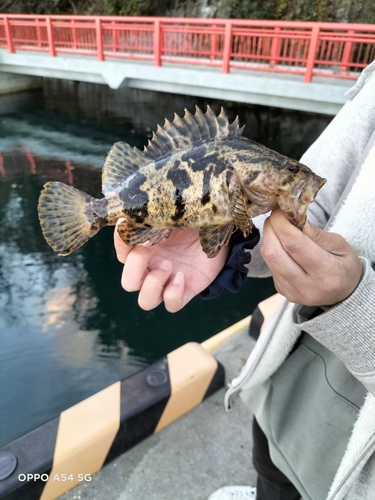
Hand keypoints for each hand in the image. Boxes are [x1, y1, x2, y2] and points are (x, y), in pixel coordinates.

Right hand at [114, 221, 228, 311]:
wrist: (218, 229)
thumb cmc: (192, 220)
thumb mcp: (173, 215)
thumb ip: (154, 218)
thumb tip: (136, 214)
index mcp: (144, 249)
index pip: (122, 253)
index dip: (121, 243)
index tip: (129, 225)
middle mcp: (152, 268)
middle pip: (128, 283)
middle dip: (134, 267)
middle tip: (148, 248)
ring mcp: (168, 282)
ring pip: (145, 301)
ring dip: (152, 284)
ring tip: (169, 266)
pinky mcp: (185, 291)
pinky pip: (171, 305)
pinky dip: (173, 294)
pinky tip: (182, 276)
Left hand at [261, 209, 362, 306]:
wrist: (344, 294)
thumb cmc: (344, 266)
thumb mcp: (339, 245)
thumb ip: (315, 233)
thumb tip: (293, 216)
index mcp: (326, 274)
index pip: (294, 245)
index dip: (282, 224)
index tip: (280, 210)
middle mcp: (306, 287)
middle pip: (274, 254)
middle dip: (270, 230)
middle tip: (276, 216)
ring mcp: (291, 291)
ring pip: (269, 259)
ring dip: (269, 239)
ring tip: (278, 228)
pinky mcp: (282, 291)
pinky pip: (270, 266)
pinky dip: (273, 251)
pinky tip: (282, 246)